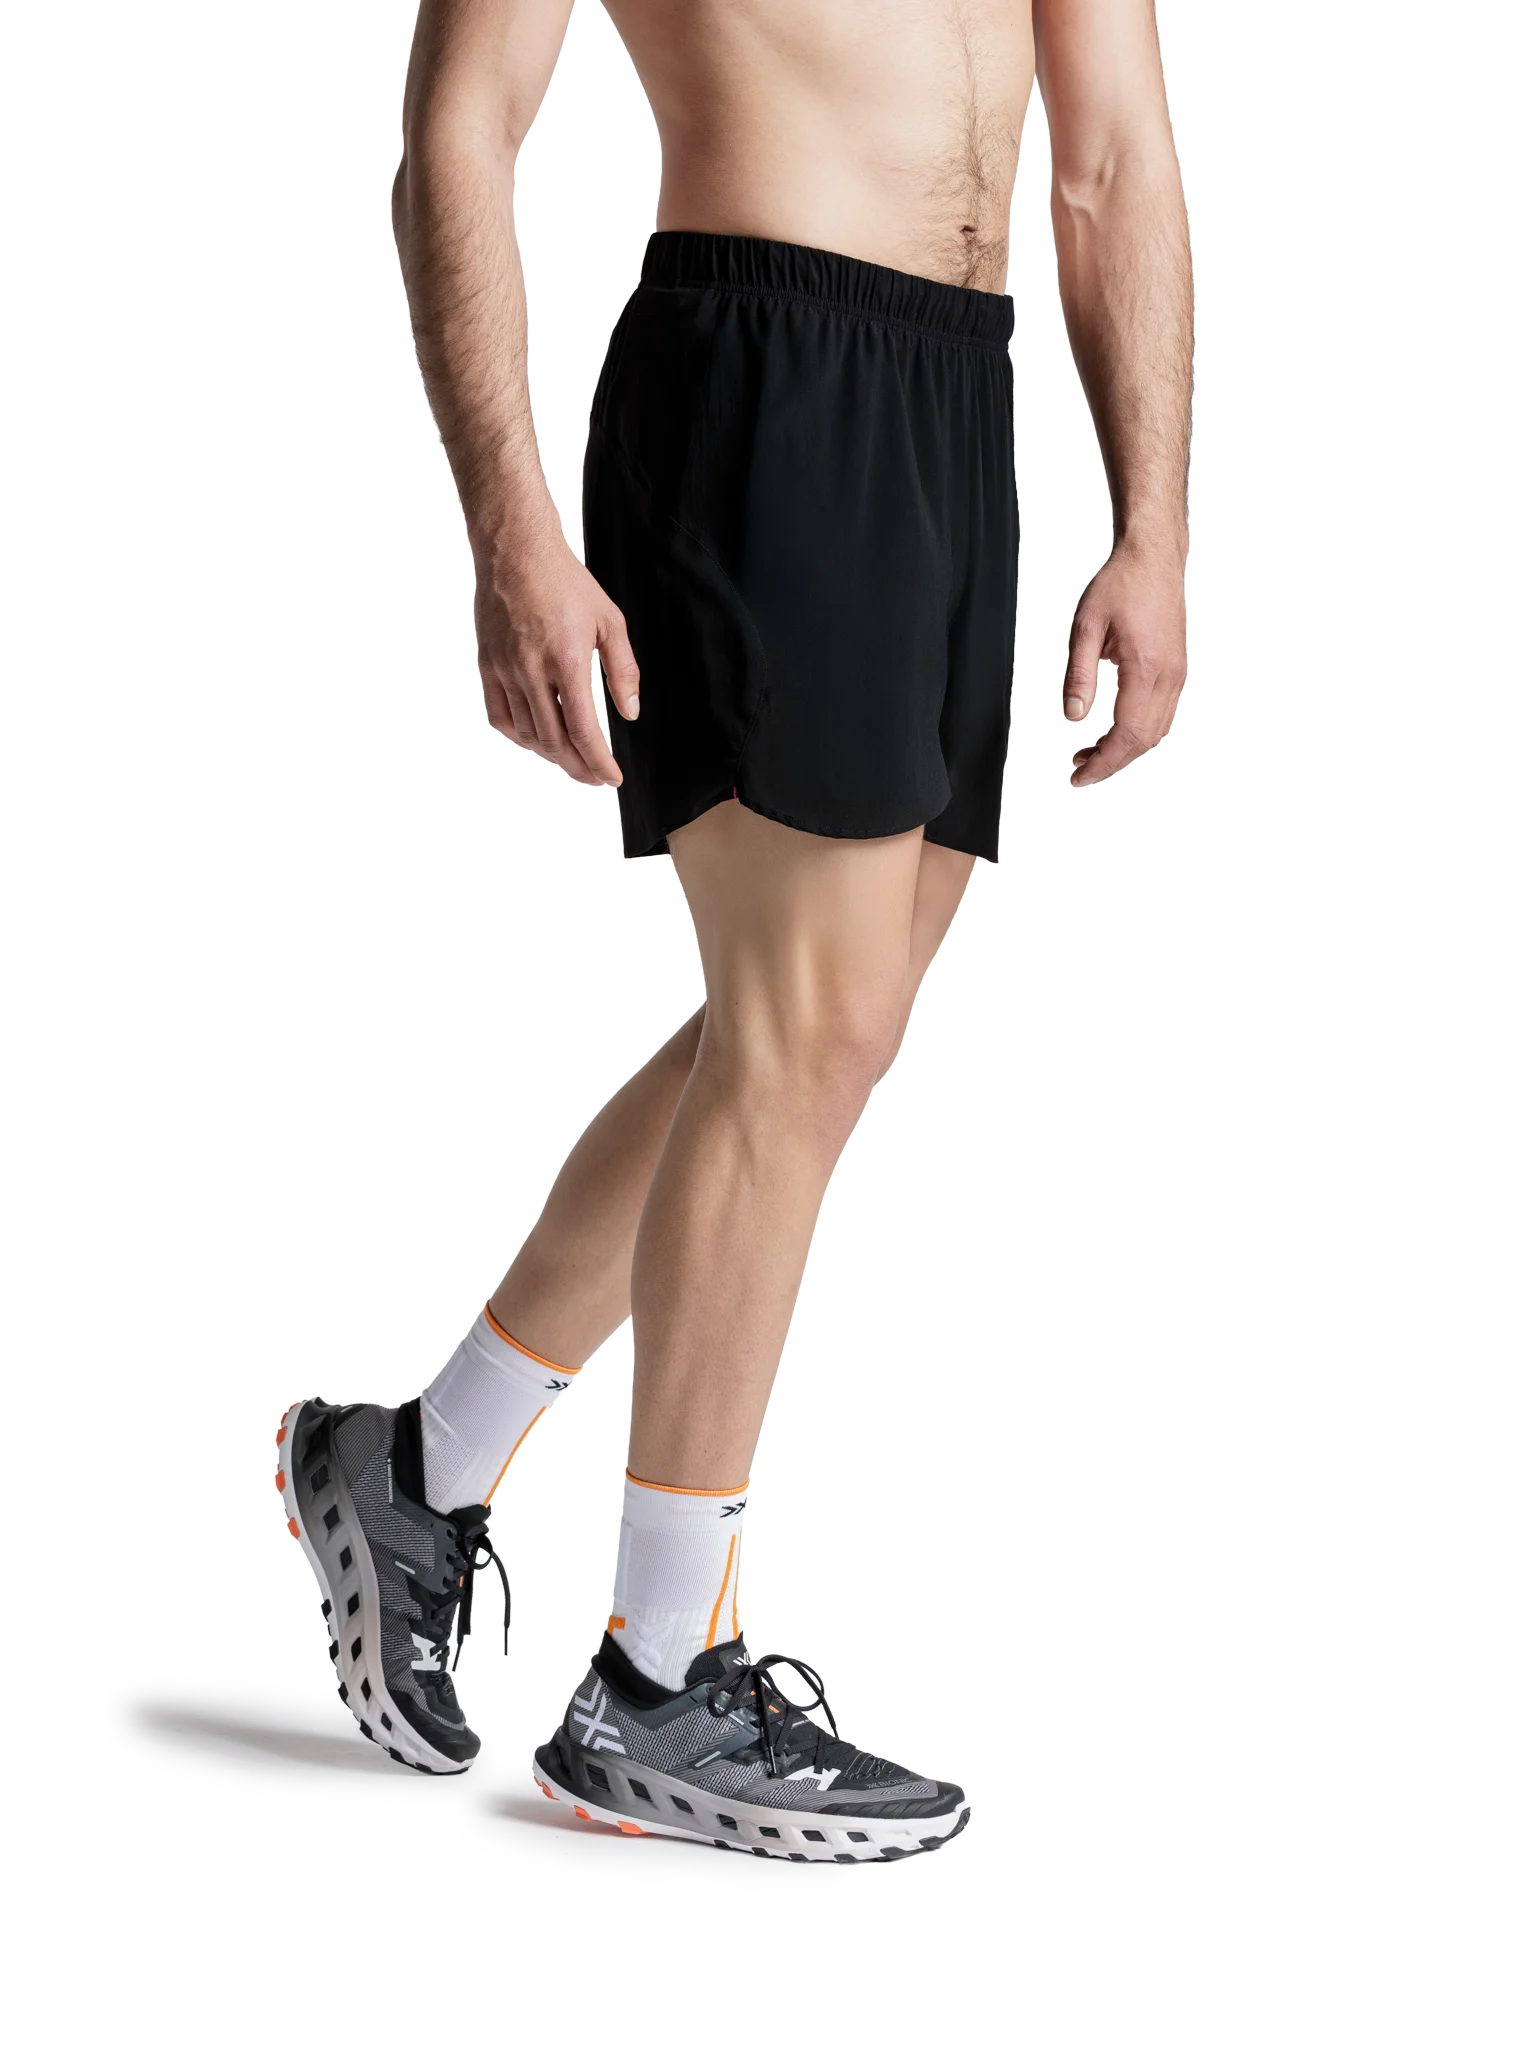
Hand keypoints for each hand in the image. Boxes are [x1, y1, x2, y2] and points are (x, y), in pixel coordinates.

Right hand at [473, 527, 640, 787]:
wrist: (515, 551)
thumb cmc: (564, 581)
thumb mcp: (609, 621)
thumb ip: (623, 670)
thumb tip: (630, 713)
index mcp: (566, 658)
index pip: (583, 729)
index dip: (599, 761)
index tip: (612, 778)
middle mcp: (531, 669)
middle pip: (554, 741)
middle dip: (578, 767)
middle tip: (595, 778)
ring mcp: (504, 670)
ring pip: (526, 734)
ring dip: (551, 755)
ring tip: (573, 760)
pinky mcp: (487, 667)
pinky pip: (501, 717)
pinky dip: (522, 737)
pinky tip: (539, 740)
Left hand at [1060, 539, 1187, 787]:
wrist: (1153, 560)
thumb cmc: (1121, 585)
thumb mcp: (1085, 627)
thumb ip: (1078, 675)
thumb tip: (1072, 715)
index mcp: (1146, 667)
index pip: (1127, 733)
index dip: (1103, 761)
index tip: (1080, 775)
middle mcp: (1168, 675)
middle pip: (1144, 740)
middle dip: (1111, 762)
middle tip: (1079, 769)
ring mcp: (1176, 674)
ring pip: (1155, 731)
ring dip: (1124, 749)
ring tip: (1090, 752)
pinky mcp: (1176, 670)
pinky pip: (1161, 715)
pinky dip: (1138, 732)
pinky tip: (1114, 732)